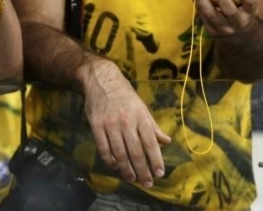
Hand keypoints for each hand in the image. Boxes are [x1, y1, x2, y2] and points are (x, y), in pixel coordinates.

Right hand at [82, 58, 170, 186]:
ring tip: (132, 178)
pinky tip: (115, 166)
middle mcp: (126, 122)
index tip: (159, 174)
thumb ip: (153, 126)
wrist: (101, 79)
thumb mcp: (142, 107)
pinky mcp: (96, 125)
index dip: (155, 160)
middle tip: (147, 183)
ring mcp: (110, 124)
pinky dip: (109, 160)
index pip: (150, 143)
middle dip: (142, 170)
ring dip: (126, 169)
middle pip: (135, 152)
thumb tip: (166, 142)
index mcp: (140, 117)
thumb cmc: (124, 94)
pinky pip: (103, 148)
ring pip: (119, 153)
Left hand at [187, 0, 257, 35]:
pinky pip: (201, 16)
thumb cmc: (244, 7)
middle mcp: (238, 21)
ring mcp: (224, 27)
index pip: (250, 1)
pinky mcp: (211, 30)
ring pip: (211, 15)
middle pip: (229, 10)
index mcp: (250, 11)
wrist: (241, 35)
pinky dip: (195, 1)